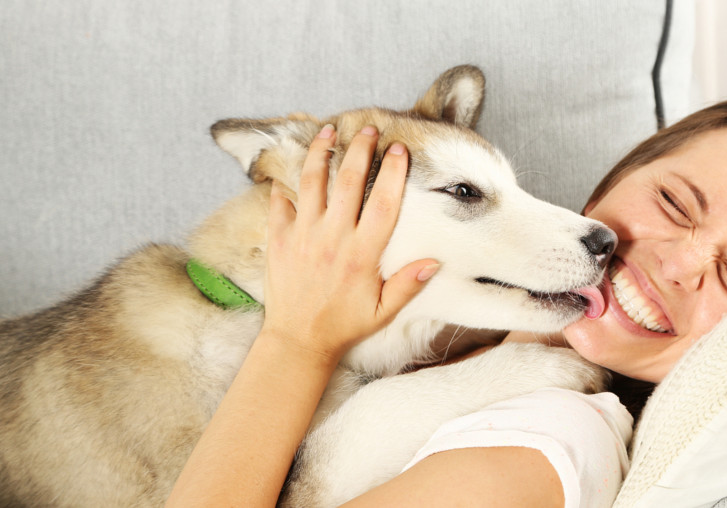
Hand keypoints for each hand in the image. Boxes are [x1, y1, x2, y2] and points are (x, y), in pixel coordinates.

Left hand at [261, 124, 437, 363]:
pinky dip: (284, 185)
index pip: (384, 203)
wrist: (298, 340)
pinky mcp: (280, 240)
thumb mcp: (383, 311)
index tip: (399, 149)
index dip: (393, 172)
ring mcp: (304, 236)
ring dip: (320, 153)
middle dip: (360, 149)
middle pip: (349, 182)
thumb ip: (408, 284)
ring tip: (328, 131)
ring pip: (312, 183)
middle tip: (368, 128)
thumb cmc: (345, 325)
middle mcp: (333, 239)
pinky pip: (280, 204)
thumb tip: (435, 262)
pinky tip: (290, 170)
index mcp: (362, 254)